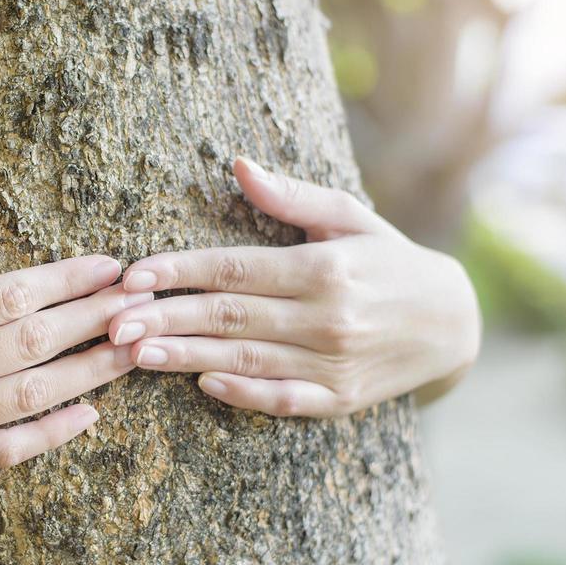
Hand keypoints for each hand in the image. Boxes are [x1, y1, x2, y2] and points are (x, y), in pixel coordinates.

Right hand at [0, 159, 144, 494]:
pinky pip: (7, 451)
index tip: (109, 265)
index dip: (67, 279)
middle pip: (34, 339)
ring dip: (91, 371)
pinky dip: (52, 434)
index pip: (11, 294)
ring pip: (33, 394)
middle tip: (144, 298)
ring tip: (136, 347)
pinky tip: (90, 415)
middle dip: (95, 316)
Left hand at [106, 157, 479, 417]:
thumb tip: (238, 164)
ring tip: (134, 353)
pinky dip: (244, 393)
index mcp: (325, 267)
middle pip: (230, 315)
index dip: (180, 270)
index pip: (236, 267)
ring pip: (246, 358)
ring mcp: (334, 362)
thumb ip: (292, 196)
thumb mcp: (350, 217)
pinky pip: (283, 399)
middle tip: (112, 321)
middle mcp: (328, 316)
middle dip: (166, 317)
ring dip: (186, 356)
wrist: (453, 324)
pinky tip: (203, 384)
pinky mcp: (340, 399)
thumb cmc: (389, 261)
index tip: (133, 273)